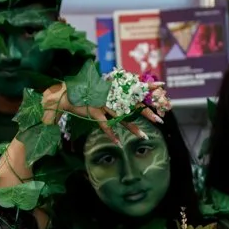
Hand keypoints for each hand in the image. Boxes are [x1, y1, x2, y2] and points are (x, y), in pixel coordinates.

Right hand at [40, 82, 162, 143]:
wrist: (65, 93)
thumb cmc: (83, 92)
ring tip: (143, 136)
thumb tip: (123, 94)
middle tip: (159, 120)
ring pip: (121, 116)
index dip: (148, 87)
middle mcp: (110, 95)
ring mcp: (102, 103)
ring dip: (132, 128)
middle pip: (132, 104)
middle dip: (146, 113)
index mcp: (113, 88)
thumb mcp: (100, 89)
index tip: (163, 87)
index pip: (134, 87)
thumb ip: (112, 90)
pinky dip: (111, 133)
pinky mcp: (93, 111)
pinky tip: (118, 142)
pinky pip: (104, 124)